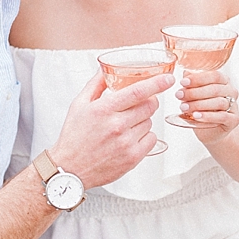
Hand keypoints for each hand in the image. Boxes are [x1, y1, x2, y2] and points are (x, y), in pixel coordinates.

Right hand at [51, 71, 173, 187]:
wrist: (70, 169)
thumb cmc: (74, 137)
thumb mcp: (79, 105)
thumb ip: (95, 85)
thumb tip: (105, 69)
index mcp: (104, 109)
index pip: (137, 92)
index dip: (156, 83)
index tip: (168, 79)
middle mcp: (116, 125)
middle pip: (149, 106)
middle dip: (148, 102)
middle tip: (137, 106)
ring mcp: (126, 142)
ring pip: (149, 122)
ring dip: (142, 120)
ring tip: (125, 126)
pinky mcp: (132, 157)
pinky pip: (151, 138)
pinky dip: (145, 136)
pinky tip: (130, 137)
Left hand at [177, 70, 238, 144]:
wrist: (211, 131)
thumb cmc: (203, 109)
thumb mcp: (195, 95)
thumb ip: (192, 84)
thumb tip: (185, 73)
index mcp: (224, 81)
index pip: (214, 75)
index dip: (198, 78)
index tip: (183, 82)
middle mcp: (231, 91)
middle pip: (215, 89)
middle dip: (194, 92)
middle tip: (179, 96)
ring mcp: (234, 106)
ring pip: (218, 102)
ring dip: (199, 104)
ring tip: (184, 107)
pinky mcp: (234, 119)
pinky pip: (222, 116)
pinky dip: (208, 116)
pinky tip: (196, 116)